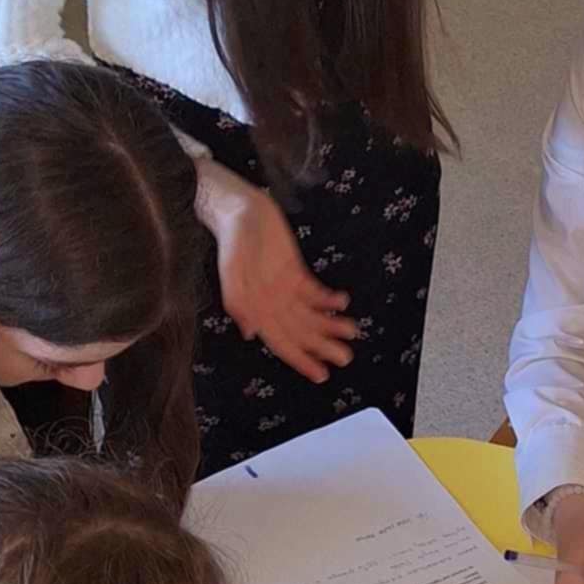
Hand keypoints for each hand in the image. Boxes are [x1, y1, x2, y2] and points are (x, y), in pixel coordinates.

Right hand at [197, 162, 356, 383]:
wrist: (240, 210)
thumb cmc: (232, 241)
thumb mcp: (232, 271)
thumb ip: (238, 302)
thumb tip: (250, 333)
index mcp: (255, 308)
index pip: (281, 341)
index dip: (301, 359)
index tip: (321, 374)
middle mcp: (271, 303)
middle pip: (300, 332)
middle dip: (322, 346)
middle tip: (346, 357)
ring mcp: (284, 288)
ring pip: (310, 315)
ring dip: (330, 325)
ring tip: (352, 332)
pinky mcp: (294, 271)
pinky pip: (314, 292)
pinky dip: (328, 299)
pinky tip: (342, 303)